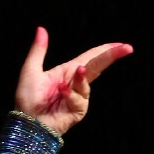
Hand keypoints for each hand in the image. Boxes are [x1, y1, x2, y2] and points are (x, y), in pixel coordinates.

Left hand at [13, 27, 132, 136]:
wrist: (27, 124)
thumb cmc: (28, 100)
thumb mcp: (31, 70)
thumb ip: (38, 51)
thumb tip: (41, 29)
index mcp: (68, 71)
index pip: (90, 57)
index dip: (106, 50)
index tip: (122, 44)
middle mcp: (76, 83)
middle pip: (97, 66)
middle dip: (111, 56)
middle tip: (127, 48)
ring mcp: (78, 98)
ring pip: (87, 83)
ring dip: (81, 78)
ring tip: (74, 74)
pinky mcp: (78, 111)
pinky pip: (79, 99)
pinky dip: (71, 94)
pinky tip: (61, 92)